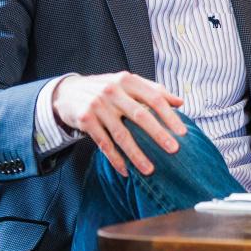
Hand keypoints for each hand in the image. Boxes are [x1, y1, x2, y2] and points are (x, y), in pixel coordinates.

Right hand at [52, 72, 185, 175]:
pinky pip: (104, 144)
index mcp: (127, 80)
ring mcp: (98, 106)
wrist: (67, 92)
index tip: (182, 132)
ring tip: (150, 170)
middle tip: (173, 150)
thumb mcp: (128, 83)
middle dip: (158, 134)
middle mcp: (112, 91)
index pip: (154, 98)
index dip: (169, 115)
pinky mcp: (85, 121)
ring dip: (136, 154)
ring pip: (121, 135)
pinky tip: (125, 171)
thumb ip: (154, 90)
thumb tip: (180, 102)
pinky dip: (115, 159)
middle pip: (140, 116)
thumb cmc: (107, 88)